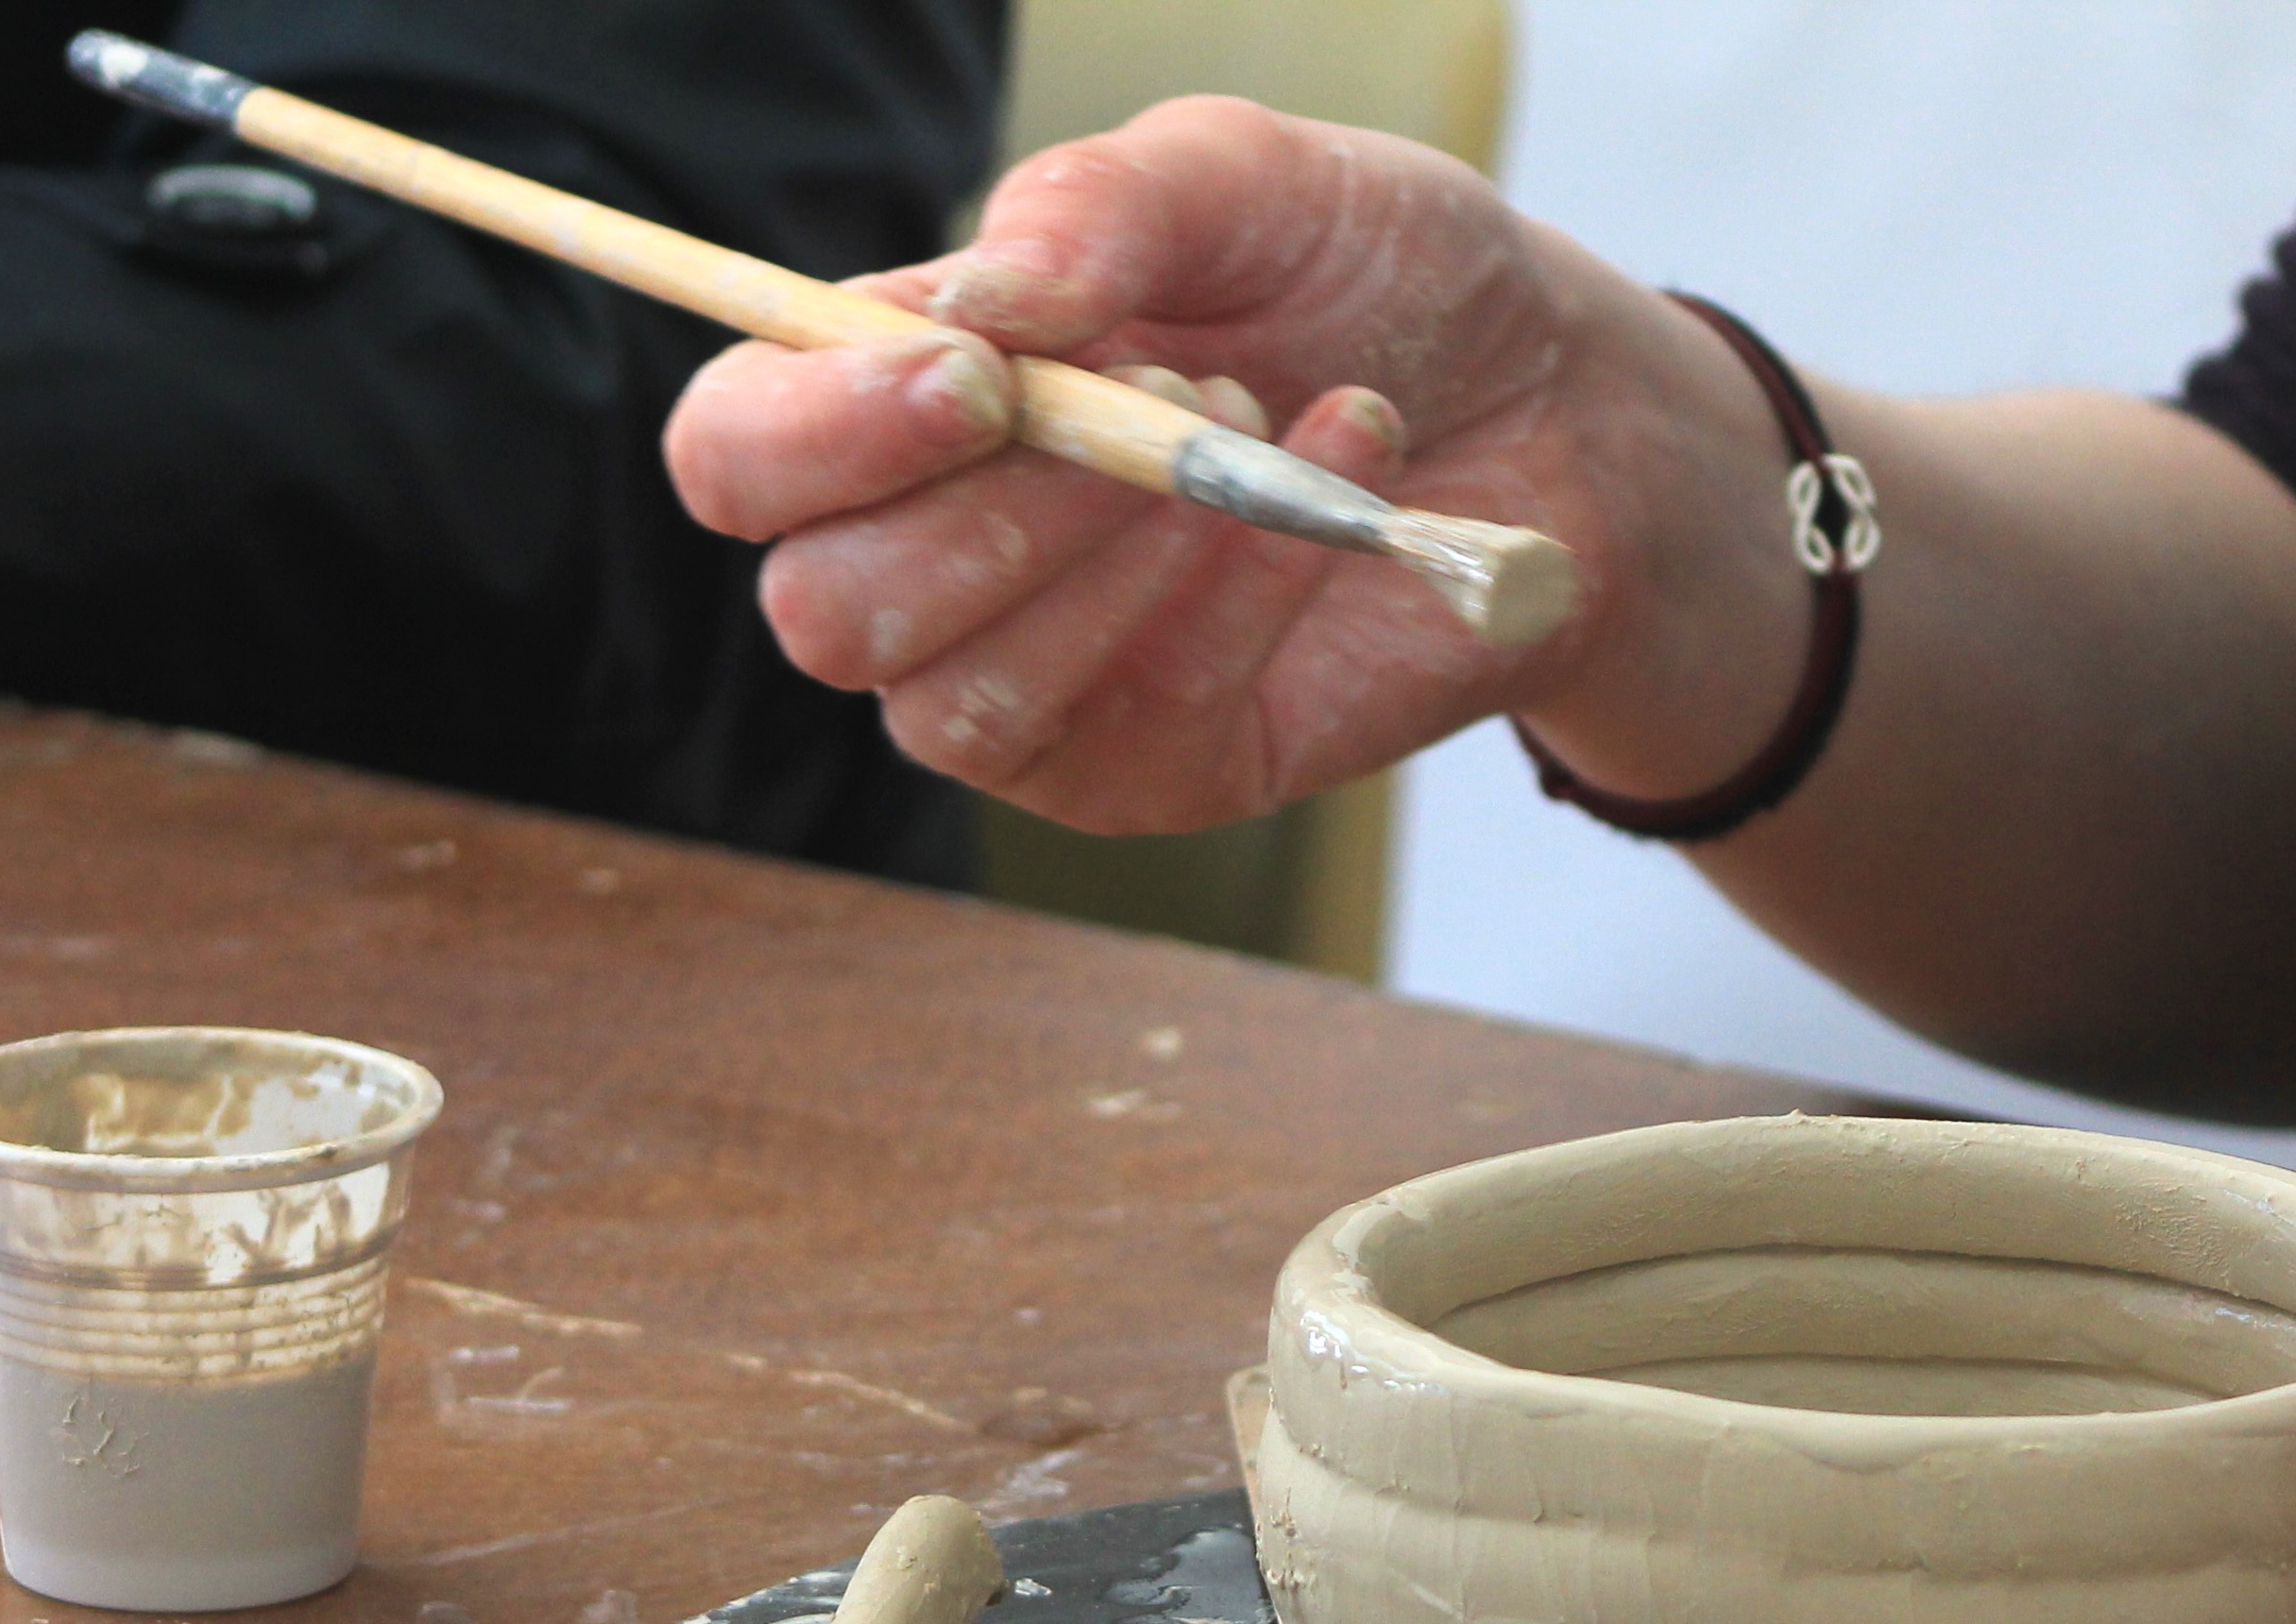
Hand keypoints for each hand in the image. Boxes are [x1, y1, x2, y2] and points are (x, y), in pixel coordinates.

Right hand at [660, 98, 1807, 833]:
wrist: (1559, 406)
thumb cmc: (1372, 279)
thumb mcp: (1248, 180)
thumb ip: (1104, 205)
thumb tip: (990, 293)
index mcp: (896, 399)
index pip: (736, 456)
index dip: (816, 432)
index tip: (973, 373)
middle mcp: (930, 557)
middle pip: (822, 609)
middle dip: (994, 509)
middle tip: (1173, 391)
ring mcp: (1031, 688)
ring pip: (956, 699)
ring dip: (1122, 550)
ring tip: (1258, 425)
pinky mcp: (1146, 771)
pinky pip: (1132, 720)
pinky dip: (1241, 591)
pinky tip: (1335, 474)